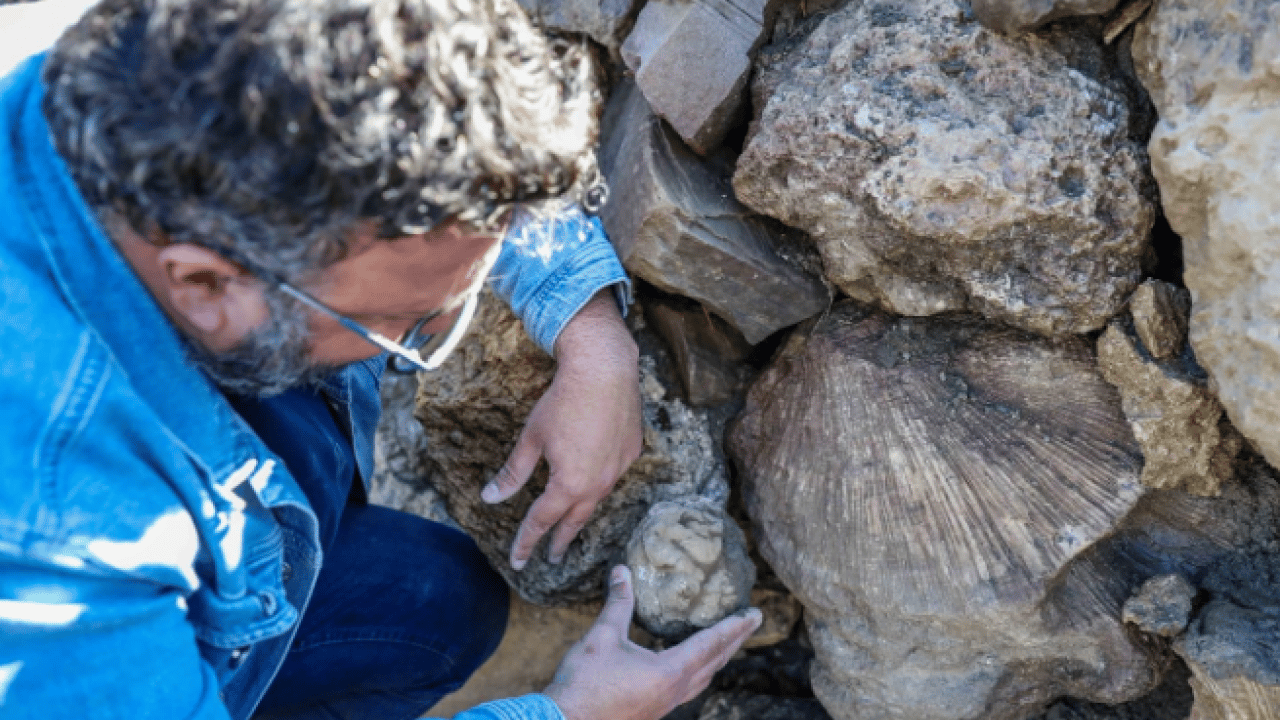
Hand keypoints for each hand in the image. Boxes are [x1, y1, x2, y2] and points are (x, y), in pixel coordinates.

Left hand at [482, 289, 642, 568]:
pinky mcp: (631, 452)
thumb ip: (513, 472)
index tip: (518, 559)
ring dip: (580, 516)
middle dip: (559, 541)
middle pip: (574, 522)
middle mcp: (597, 484)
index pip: (542, 522)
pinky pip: (612, 477)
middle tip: (551, 558)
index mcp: (569, 484)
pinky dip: (598, 486)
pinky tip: (592, 483)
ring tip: (570, 527)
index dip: (527, 541)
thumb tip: (491, 497)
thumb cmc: (564, 401)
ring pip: (596, 501)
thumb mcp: (531, 439)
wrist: (605, 369)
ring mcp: (618, 470)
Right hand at [544, 566, 761, 719]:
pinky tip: (689, 667)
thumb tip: (622, 570)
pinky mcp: (653, 711)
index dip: (733, 626)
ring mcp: (665, 704)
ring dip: (719, 658)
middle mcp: (674, 691)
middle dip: (735, 640)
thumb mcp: (602, 636)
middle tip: (752, 621)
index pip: (711, 643)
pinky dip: (700, 672)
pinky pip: (688, 689)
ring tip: (728, 643)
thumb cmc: (585, 682)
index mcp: (669, 672)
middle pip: (715, 662)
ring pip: (703, 679)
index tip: (754, 614)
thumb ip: (618, 603)